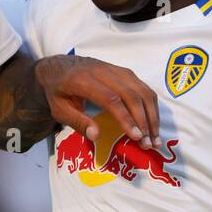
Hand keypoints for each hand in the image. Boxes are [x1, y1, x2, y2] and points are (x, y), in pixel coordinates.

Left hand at [35, 55, 160, 148]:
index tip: (136, 136)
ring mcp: (115, 69)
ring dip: (152, 114)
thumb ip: (77, 122)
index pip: (111, 99)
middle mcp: (103, 71)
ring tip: (154, 137)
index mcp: (83, 80)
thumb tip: (97, 136)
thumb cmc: (57, 92)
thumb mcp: (59, 109)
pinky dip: (151, 105)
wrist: (58, 67)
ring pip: (141, 89)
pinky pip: (142, 87)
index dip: (126, 117)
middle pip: (131, 94)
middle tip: (148, 143)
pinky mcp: (124, 71)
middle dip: (143, 120)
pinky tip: (152, 123)